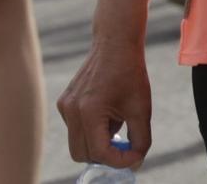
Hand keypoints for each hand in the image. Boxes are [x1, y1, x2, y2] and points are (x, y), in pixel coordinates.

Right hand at [58, 34, 152, 169]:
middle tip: (126, 147)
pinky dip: (92, 129)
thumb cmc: (131, 73)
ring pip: (78, 143)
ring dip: (99, 142)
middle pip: (82, 154)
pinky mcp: (64, 103)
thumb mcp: (142, 107)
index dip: (119, 160)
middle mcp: (71, 111)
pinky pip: (75, 129)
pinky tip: (109, 110)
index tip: (135, 157)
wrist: (115, 44)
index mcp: (89, 112)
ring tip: (119, 119)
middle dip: (105, 156)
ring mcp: (64, 107)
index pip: (99, 153)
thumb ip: (140, 138)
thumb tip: (136, 162)